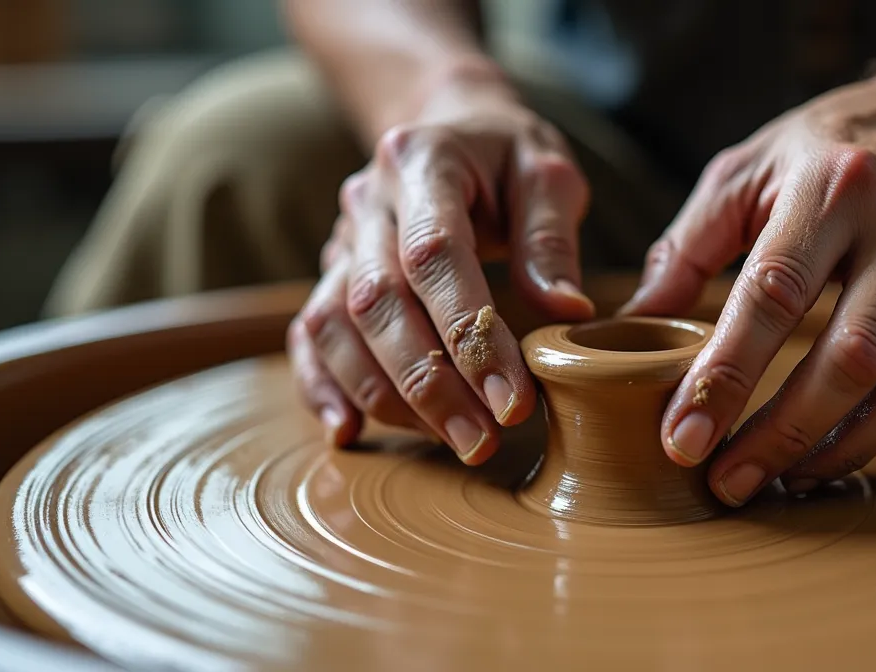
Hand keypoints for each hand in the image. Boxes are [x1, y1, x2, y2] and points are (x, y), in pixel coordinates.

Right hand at [288, 78, 593, 463]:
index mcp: (423, 163)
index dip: (468, 335)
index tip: (511, 400)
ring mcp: (340, 240)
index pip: (434, 257)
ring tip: (452, 440)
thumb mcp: (547, 174)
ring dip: (387, 396)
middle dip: (429, 382)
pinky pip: (308, 336)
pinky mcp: (331, 275)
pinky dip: (322, 387)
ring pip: (336, 327)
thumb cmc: (507, 157)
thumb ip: (552, 240)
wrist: (452, 128)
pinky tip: (350, 432)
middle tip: (482, 440)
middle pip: (377, 302)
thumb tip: (567, 312)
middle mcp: (368, 203)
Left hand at [622, 62, 875, 504]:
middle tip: (727, 483)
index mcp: (833, 189)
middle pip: (850, 359)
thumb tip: (630, 324)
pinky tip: (842, 450)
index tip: (683, 437)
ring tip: (781, 481)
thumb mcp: (744, 172)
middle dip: (783, 435)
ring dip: (841, 450)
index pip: (775, 295)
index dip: (727, 374)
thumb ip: (686, 248)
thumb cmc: (824, 153)